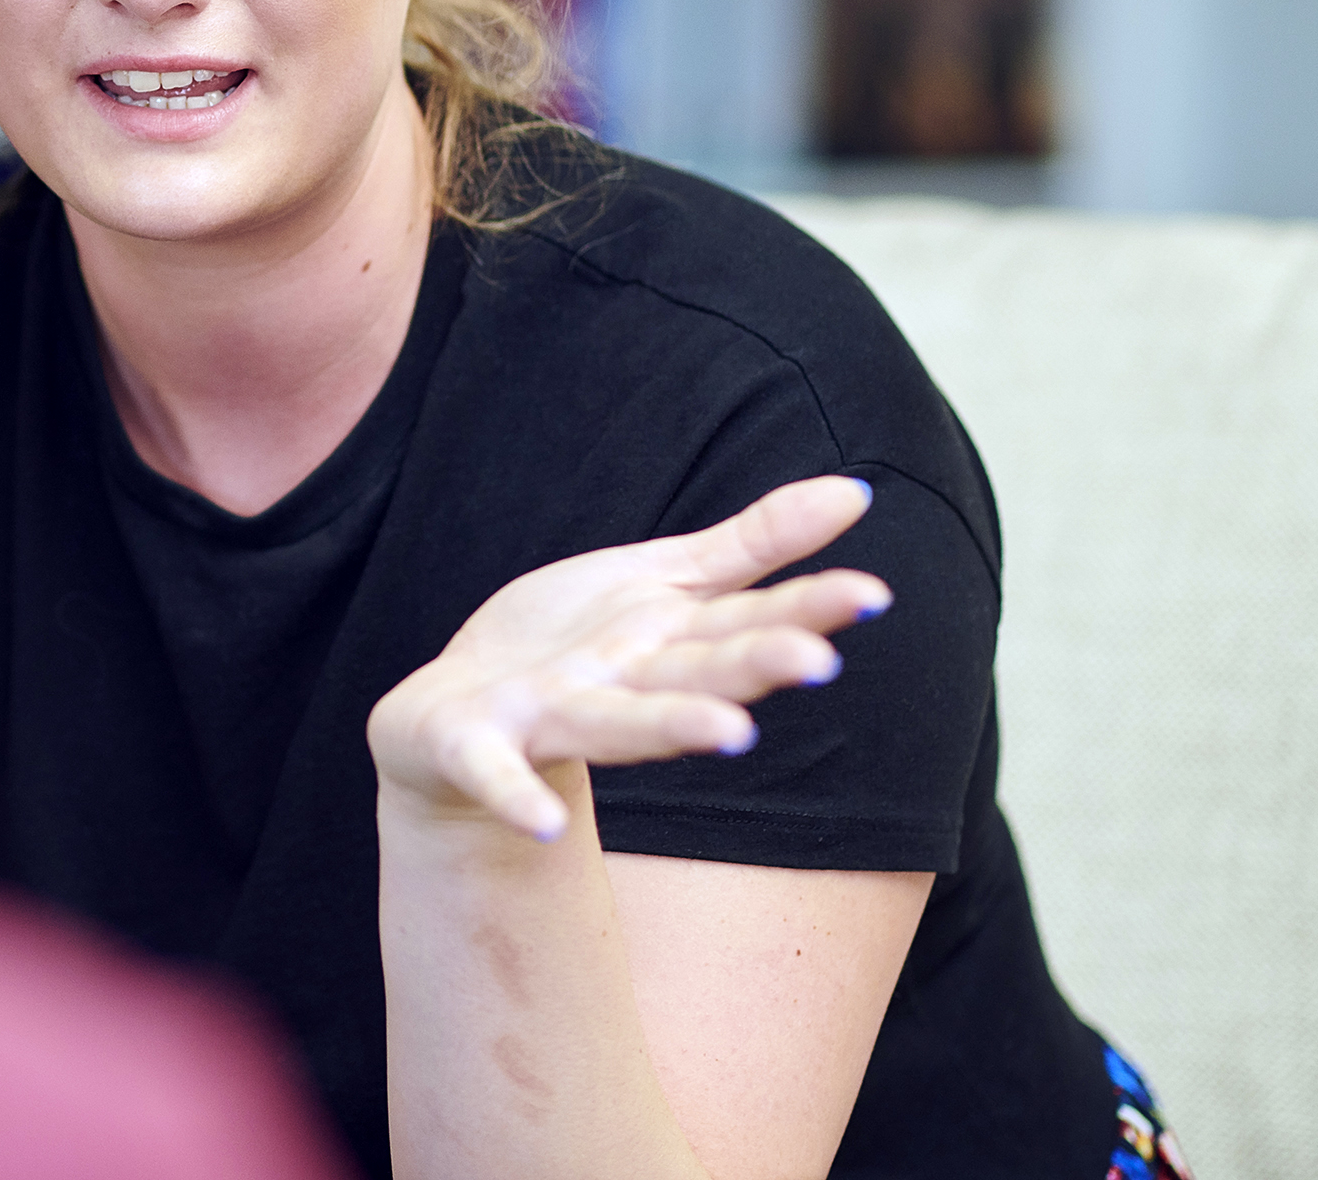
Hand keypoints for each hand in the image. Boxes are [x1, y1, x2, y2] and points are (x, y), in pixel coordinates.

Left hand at [367, 476, 888, 841]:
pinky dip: (517, 795)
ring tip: (732, 735)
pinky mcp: (474, 742)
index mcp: (666, 644)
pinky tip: (544, 826)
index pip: (745, 622)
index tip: (871, 595)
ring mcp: (550, 717)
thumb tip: (858, 491)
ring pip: (617, 722)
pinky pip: (496, 771)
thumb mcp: (659, 583)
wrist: (446, 714)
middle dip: (753, 667)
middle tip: (819, 662)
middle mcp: (622, 687)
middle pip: (695, 673)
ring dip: (671, 727)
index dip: (805, 609)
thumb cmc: (571, 648)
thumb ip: (754, 547)